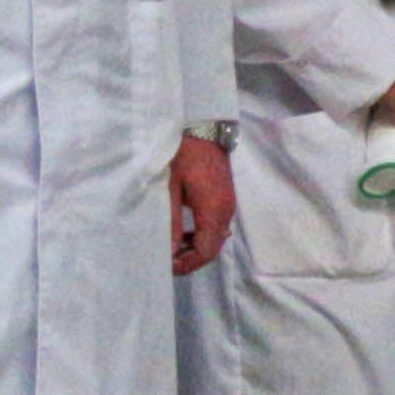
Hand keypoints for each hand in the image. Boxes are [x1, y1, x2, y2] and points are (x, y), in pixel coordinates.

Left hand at [168, 136, 235, 274]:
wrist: (202, 129)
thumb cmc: (181, 156)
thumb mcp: (169, 189)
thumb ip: (171, 221)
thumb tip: (169, 251)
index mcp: (214, 210)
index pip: (206, 251)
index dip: (187, 264)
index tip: (166, 266)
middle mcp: (226, 211)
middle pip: (213, 248)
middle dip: (191, 259)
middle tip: (166, 260)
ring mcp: (228, 205)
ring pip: (216, 239)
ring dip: (195, 248)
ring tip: (172, 248)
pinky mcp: (225, 199)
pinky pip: (217, 227)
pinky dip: (202, 236)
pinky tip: (185, 233)